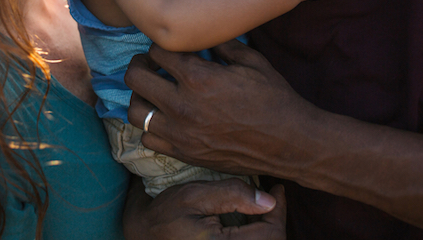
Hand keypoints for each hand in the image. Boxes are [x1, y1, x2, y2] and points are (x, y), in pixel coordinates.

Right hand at [123, 177, 286, 239]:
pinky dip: (256, 234)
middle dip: (275, 219)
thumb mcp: (194, 195)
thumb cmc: (165, 213)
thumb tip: (270, 200)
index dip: (279, 210)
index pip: (271, 234)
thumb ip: (232, 194)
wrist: (143, 234)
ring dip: (267, 228)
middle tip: (270, 195)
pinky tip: (251, 218)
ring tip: (261, 205)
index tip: (277, 189)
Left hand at [127, 40, 316, 176]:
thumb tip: (201, 32)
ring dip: (140, 96)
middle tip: (150, 64)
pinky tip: (165, 118)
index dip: (161, 45)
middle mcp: (182, 106)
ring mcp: (180, 133)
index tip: (168, 48)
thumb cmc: (274, 98)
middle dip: (140, 64)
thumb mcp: (252, 60)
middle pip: (135, 77)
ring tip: (153, 91)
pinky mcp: (184, 154)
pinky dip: (150, 127)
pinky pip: (147, 139)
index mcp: (199, 78)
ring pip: (134, 110)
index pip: (157, 51)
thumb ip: (221, 43)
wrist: (290, 143)